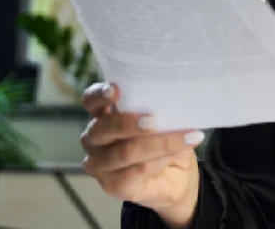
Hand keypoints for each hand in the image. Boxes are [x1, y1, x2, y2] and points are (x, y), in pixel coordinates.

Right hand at [80, 83, 203, 227]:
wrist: (178, 176)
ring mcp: (100, 164)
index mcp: (104, 115)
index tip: (115, 89)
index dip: (100, 94)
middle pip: (103, 128)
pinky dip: (158, 162)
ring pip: (124, 152)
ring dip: (157, 144)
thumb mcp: (166, 121)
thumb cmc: (167, 141)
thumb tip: (171, 104)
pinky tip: (174, 156)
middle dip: (129, 123)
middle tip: (154, 120)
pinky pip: (133, 173)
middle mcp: (95, 138)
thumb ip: (160, 111)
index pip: (91, 101)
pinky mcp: (112, 185)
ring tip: (183, 138)